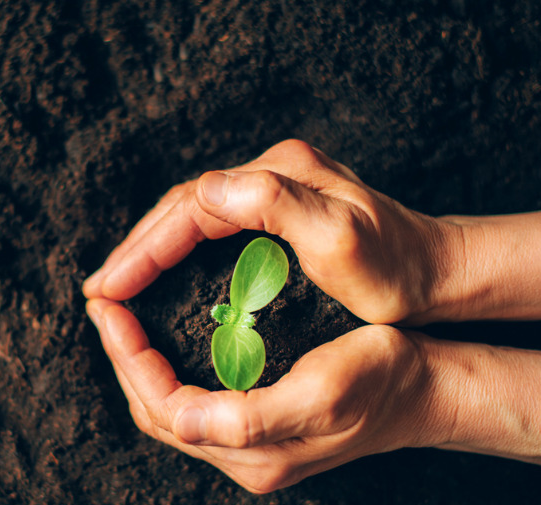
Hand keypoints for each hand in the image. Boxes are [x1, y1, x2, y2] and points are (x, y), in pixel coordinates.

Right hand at [83, 139, 455, 324]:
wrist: (440, 272)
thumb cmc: (396, 268)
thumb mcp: (341, 239)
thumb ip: (276, 205)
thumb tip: (206, 187)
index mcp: (278, 175)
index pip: (189, 208)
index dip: (143, 249)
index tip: (108, 289)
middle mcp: (271, 175)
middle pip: (182, 207)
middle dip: (136, 250)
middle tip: (99, 293)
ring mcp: (276, 191)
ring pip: (191, 217)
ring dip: (150, 252)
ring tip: (118, 287)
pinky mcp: (280, 214)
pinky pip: (210, 229)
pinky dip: (178, 253)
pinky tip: (163, 276)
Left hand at [86, 298, 442, 492]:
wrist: (426, 388)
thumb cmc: (382, 377)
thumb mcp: (322, 392)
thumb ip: (249, 416)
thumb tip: (179, 421)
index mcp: (253, 452)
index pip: (163, 409)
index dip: (129, 359)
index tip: (110, 310)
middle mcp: (246, 459)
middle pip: (156, 413)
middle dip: (124, 360)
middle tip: (106, 308)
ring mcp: (251, 448)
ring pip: (170, 411)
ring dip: (140, 365)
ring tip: (124, 320)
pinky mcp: (260, 431)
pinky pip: (192, 404)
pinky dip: (167, 371)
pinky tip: (164, 340)